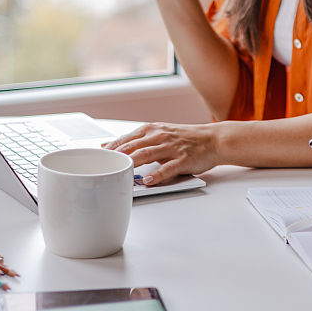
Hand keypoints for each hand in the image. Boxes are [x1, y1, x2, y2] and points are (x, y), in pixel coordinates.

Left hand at [102, 122, 218, 183]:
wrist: (214, 139)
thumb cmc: (186, 139)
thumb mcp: (160, 133)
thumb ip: (136, 140)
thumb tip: (110, 146)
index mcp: (153, 129)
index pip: (126, 138)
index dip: (110, 149)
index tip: (97, 158)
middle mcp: (160, 136)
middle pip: (133, 146)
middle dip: (116, 157)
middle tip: (103, 168)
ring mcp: (172, 148)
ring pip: (147, 155)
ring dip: (132, 164)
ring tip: (119, 173)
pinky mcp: (184, 160)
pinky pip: (168, 168)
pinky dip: (157, 175)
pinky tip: (148, 181)